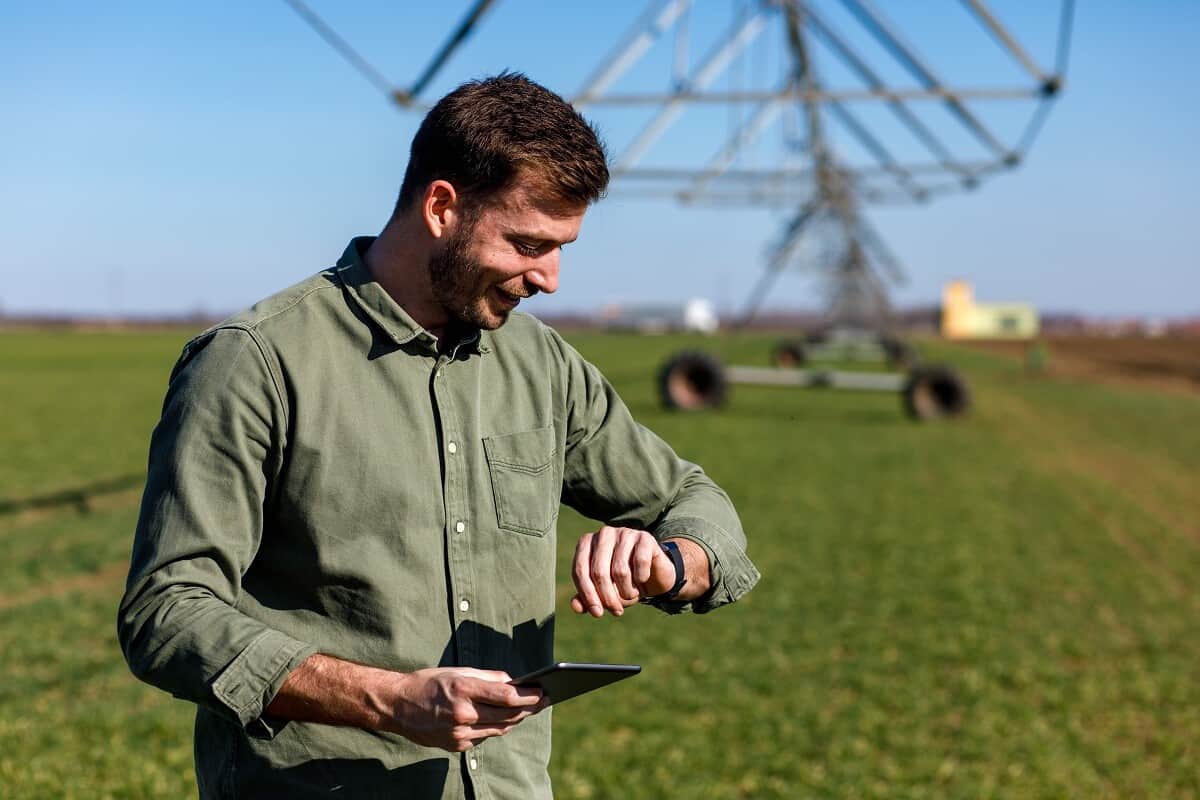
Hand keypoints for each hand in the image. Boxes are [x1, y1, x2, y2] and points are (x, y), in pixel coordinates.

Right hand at [385, 667, 544, 751]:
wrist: (397, 705)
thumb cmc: (429, 683)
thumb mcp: (458, 671)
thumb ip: (488, 677)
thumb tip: (514, 682)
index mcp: (463, 690)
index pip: (506, 697)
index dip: (529, 696)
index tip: (543, 691)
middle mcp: (462, 714)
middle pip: (507, 715)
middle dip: (529, 708)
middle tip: (544, 700)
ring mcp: (459, 733)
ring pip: (499, 728)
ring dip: (516, 719)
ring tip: (528, 709)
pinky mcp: (456, 745)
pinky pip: (484, 737)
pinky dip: (495, 727)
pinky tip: (502, 718)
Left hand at [570, 526, 675, 617]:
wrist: (654, 576)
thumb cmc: (623, 583)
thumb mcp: (603, 593)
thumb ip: (586, 599)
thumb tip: (575, 607)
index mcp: (587, 543)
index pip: (580, 571)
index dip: (587, 595)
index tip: (597, 613)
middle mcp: (604, 534)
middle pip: (598, 572)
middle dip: (607, 597)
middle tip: (616, 611)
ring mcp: (625, 533)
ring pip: (620, 571)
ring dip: (626, 591)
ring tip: (631, 594)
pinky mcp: (644, 537)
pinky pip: (640, 563)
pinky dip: (641, 578)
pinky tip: (642, 579)